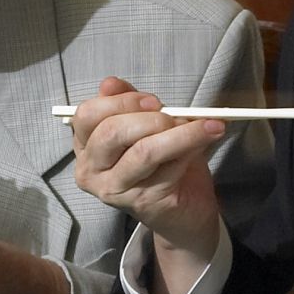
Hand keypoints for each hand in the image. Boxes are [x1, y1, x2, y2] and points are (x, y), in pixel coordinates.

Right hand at [68, 76, 229, 293]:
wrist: (183, 210)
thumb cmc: (160, 165)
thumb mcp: (142, 127)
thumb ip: (126, 104)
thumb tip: (110, 83)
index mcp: (85, 147)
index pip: (87, 115)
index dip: (120, 102)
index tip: (153, 101)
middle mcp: (92, 171)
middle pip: (111, 132)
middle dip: (149, 117)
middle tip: (177, 115)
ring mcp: (116, 190)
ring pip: (144, 151)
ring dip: (181, 133)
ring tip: (207, 125)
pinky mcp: (144, 203)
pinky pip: (169, 168)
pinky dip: (191, 150)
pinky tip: (206, 140)